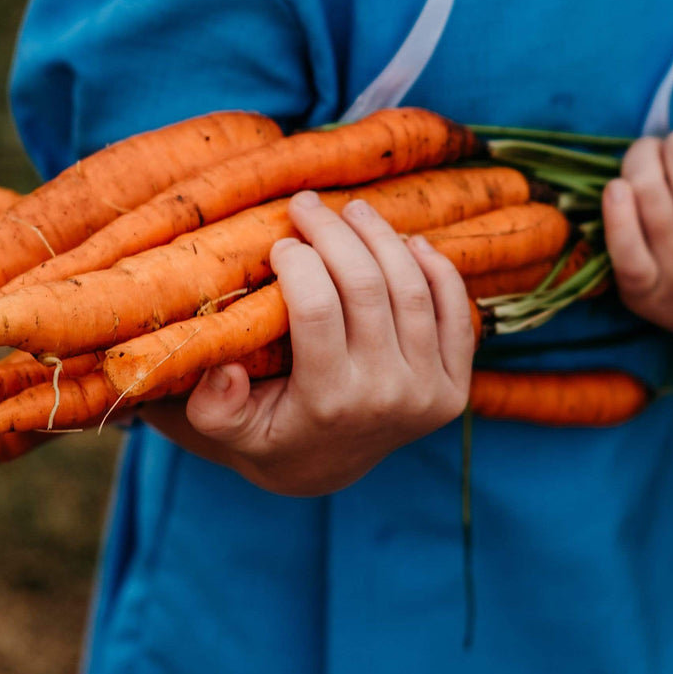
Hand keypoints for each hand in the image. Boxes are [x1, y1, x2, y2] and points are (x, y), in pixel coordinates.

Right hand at [138, 190, 473, 496]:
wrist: (326, 468)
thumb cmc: (269, 433)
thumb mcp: (230, 430)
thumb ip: (216, 407)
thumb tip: (223, 370)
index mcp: (329, 404)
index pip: (317, 310)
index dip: (298, 262)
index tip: (279, 242)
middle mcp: (387, 398)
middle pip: (368, 288)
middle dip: (333, 233)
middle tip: (306, 204)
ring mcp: (429, 392)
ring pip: (412, 289)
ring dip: (382, 238)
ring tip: (352, 211)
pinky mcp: (455, 387)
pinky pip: (455, 311)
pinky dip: (435, 267)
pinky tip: (406, 241)